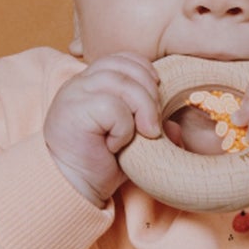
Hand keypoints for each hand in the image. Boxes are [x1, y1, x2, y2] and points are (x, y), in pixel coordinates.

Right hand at [44, 53, 160, 205]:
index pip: (122, 59)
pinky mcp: (73, 111)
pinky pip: (112, 107)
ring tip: (142, 135)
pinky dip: (123, 128)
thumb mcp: (133, 142)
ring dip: (142, 109)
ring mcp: (74, 95)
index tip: (157, 95)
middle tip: (152, 125)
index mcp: (90, 83)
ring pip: (122, 84)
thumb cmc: (99, 164)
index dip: (145, 72)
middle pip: (126, 67)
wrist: (73, 189)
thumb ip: (151, 126)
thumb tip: (176, 126)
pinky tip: (115, 145)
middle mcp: (79, 83)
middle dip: (150, 93)